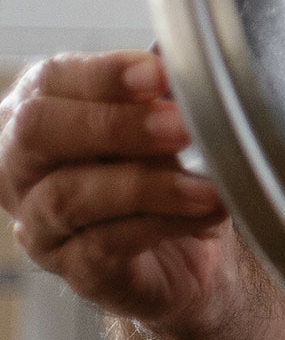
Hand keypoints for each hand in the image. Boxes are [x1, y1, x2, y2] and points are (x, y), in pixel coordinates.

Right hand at [0, 51, 232, 325]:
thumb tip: (180, 69)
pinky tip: (205, 211)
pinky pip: (104, 244)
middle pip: (36, 132)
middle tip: (181, 126)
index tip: (159, 74)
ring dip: (147, 184)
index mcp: (41, 111)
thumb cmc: (169, 170)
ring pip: (68, 194)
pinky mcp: (73, 270)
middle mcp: (24, 167)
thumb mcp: (167, 122)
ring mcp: (40, 223)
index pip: (49, 81)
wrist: (193, 252)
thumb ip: (161, 96)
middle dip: (114, 124)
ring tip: (206, 183)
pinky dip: (164, 223)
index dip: (103, 75)